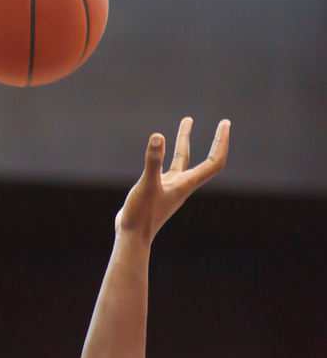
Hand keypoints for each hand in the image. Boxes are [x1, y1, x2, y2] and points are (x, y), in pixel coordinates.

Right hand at [115, 118, 230, 244]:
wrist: (132, 236)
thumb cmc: (142, 214)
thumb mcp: (147, 183)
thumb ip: (153, 161)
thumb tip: (158, 137)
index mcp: (186, 184)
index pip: (214, 162)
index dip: (221, 143)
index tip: (225, 125)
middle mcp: (182, 185)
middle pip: (203, 159)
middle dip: (212, 140)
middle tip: (224, 122)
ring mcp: (169, 188)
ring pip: (182, 160)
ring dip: (185, 141)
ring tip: (186, 121)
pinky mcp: (156, 190)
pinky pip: (167, 167)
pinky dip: (165, 154)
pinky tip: (158, 149)